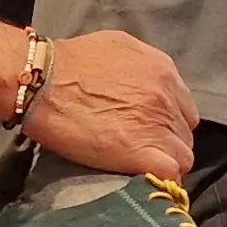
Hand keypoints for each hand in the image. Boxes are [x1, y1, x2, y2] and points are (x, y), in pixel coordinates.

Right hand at [19, 28, 197, 177]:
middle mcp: (166, 98)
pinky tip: (144, 177)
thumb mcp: (118, 46)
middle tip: (141, 148)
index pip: (184, 109)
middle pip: (184, 133)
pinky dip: (161, 179)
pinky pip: (170, 174)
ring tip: (140, 165)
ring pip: (183, 156)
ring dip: (165, 162)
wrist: (42, 83)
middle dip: (167, 142)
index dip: (169, 122)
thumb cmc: (70, 62)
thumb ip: (144, 66)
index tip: (152, 130)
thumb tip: (148, 84)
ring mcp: (155, 126)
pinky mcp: (140, 152)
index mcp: (163, 72)